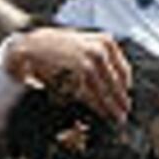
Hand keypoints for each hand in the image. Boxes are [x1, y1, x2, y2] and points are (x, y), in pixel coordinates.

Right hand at [5, 27, 131, 119]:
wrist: (31, 46)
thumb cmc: (56, 47)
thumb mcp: (83, 44)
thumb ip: (99, 58)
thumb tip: (114, 81)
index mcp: (105, 41)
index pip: (122, 68)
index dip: (125, 84)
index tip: (127, 94)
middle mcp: (100, 49)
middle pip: (115, 81)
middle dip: (120, 98)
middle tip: (125, 111)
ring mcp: (90, 61)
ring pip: (105, 90)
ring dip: (111, 105)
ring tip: (116, 117)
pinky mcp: (78, 74)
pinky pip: (91, 94)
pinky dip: (97, 105)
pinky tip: (101, 111)